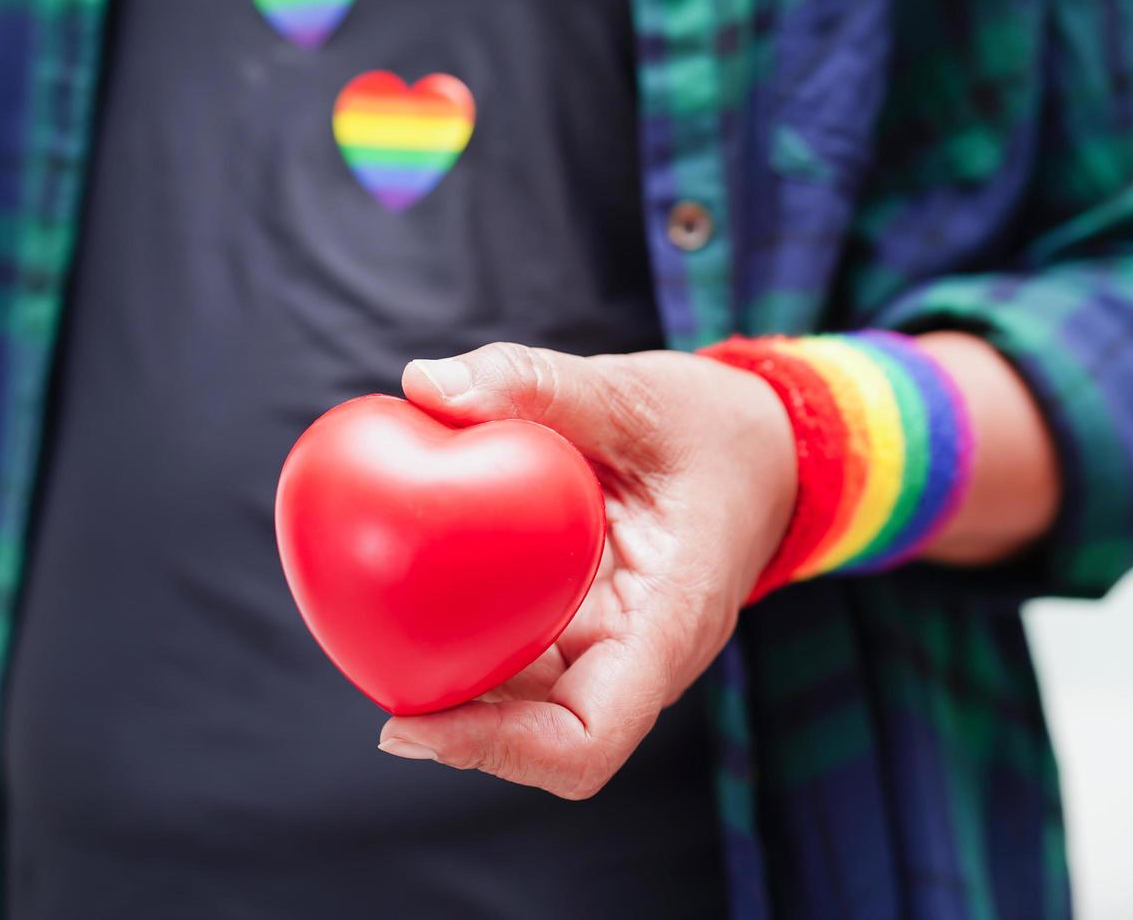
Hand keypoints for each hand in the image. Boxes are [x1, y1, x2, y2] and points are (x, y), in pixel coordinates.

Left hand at [377, 342, 796, 797]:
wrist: (769, 451)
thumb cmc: (715, 425)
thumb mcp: (639, 390)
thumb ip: (539, 383)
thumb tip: (424, 384)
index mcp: (672, 624)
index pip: (587, 739)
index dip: (492, 749)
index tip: (405, 722)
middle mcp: (641, 658)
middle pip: (539, 738)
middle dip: (452, 720)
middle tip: (364, 653)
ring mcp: (617, 649)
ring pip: (526, 705)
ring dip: (454, 682)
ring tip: (374, 620)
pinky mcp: (593, 626)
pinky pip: (525, 655)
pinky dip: (468, 634)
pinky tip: (414, 586)